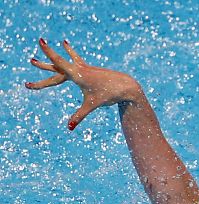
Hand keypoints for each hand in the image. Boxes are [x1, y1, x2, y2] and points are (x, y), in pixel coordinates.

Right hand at [26, 38, 141, 129]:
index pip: (59, 62)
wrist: (125, 86)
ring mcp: (85, 68)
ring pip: (67, 62)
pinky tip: (66, 44)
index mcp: (78, 74)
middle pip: (58, 64)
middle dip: (45, 61)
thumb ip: (78, 116)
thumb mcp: (92, 105)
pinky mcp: (90, 70)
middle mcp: (80, 69)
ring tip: (55, 47)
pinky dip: (70, 53)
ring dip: (56, 56)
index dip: (49, 51)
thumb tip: (69, 128)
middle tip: (33, 55)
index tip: (42, 40)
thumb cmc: (108, 95)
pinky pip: (76, 60)